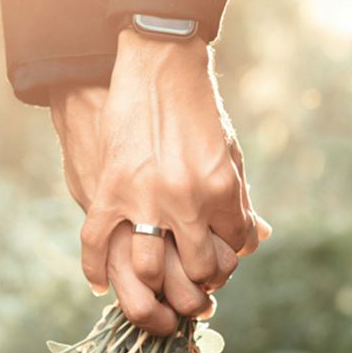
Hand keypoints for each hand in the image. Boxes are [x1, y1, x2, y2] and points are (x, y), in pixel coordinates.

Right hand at [51, 29, 269, 301]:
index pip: (235, 247)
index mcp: (222, 190)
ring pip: (150, 270)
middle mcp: (186, 201)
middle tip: (192, 285)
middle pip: (197, 270)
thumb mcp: (229, 150)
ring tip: (156, 286)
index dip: (230, 257)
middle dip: (199, 284)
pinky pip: (97, 244)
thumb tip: (256, 237)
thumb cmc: (198, 109)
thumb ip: (240, 198)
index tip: (220, 258)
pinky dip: (96, 270)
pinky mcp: (109, 190)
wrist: (158, 66)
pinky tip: (101, 285)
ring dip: (154, 286)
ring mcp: (145, 198)